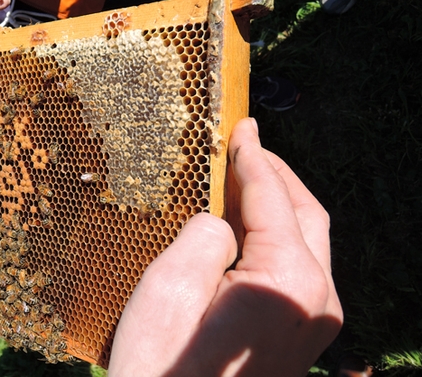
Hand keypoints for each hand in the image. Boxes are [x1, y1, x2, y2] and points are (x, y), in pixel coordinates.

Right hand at [109, 118, 342, 375]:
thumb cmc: (163, 365)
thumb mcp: (172, 282)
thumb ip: (208, 232)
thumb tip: (223, 223)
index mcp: (289, 281)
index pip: (272, 198)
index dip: (254, 156)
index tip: (242, 126)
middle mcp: (316, 301)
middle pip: (306, 216)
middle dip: (275, 175)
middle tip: (245, 145)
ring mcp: (312, 323)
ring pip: (305, 242)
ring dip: (276, 205)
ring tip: (243, 179)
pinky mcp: (298, 337)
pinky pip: (295, 268)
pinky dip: (274, 237)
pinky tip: (246, 228)